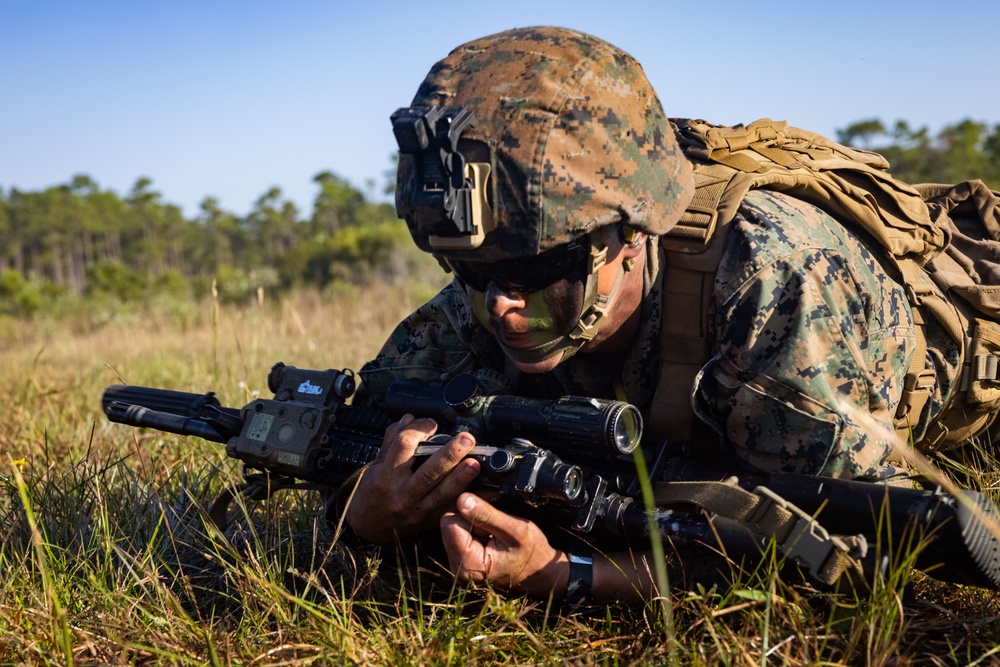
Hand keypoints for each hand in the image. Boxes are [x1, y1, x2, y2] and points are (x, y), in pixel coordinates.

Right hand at [344, 414, 479, 543]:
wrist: (368, 526)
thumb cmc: (373, 491)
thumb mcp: (376, 464)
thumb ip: (392, 440)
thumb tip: (409, 418)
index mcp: (387, 475)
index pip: (404, 446)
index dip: (419, 429)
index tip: (431, 423)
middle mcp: (403, 493)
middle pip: (429, 472)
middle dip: (450, 454)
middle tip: (466, 439)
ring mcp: (418, 509)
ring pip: (443, 493)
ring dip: (462, 477)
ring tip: (476, 463)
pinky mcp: (430, 521)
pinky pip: (454, 509)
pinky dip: (474, 500)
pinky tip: (490, 491)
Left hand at [440, 493, 568, 596]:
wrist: (540, 572)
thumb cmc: (532, 555)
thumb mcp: (515, 530)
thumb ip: (487, 515)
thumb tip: (462, 499)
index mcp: (468, 566)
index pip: (450, 524)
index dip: (470, 512)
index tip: (491, 511)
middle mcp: (457, 569)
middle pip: (449, 524)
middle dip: (471, 513)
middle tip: (495, 515)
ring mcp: (458, 564)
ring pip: (454, 525)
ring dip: (474, 517)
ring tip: (495, 523)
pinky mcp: (461, 558)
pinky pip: (459, 531)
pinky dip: (474, 524)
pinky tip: (490, 528)